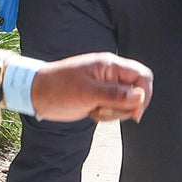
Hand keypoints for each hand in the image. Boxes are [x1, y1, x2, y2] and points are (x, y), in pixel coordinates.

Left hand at [30, 52, 152, 122]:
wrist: (37, 94)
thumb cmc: (57, 87)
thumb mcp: (86, 92)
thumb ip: (114, 94)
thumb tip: (141, 96)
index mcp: (109, 65)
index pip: (143, 76)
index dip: (144, 94)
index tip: (134, 113)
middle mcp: (111, 75)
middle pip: (137, 93)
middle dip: (125, 107)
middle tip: (103, 109)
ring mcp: (106, 88)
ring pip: (127, 105)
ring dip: (114, 114)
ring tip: (94, 110)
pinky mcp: (101, 100)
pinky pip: (115, 111)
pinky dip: (106, 116)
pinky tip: (91, 112)